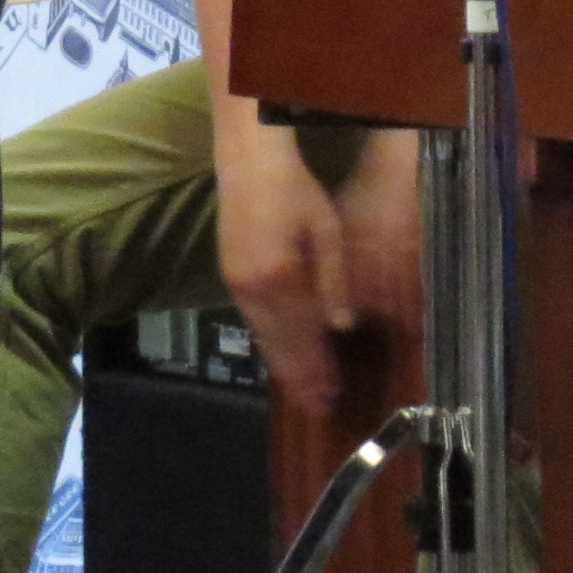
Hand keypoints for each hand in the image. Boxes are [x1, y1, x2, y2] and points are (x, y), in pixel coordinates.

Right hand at [214, 118, 415, 412]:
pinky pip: (253, 323)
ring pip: (264, 338)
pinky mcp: (231, 279)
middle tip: (318, 407)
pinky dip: (269, 345)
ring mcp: (237, 287)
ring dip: (284, 366)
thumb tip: (341, 327)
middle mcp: (254, 291)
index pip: (303, 337)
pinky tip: (280, 357)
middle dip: (300, 378)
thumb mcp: (325, 230)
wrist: (248, 165)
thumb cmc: (296, 191)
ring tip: (302, 392)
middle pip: (280, 345)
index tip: (332, 394)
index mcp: (281, 279)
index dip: (317, 368)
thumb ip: (332, 280)